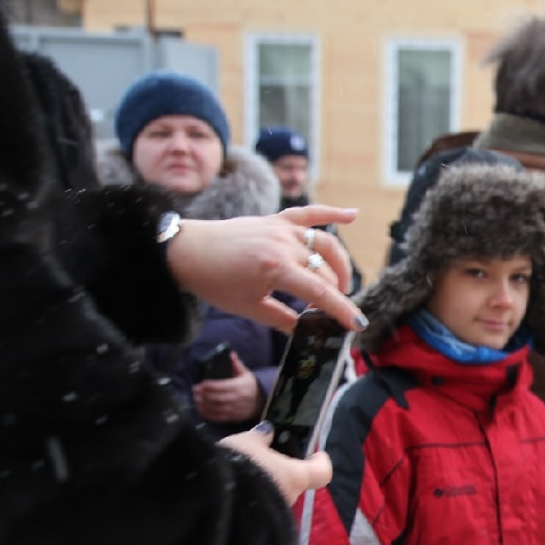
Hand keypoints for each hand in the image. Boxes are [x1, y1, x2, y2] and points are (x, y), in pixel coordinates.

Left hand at [165, 207, 364, 332]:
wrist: (187, 251)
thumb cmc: (214, 281)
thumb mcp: (249, 308)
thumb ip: (283, 320)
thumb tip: (308, 332)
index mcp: (276, 269)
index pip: (321, 294)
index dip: (342, 311)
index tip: (357, 325)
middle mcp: (284, 245)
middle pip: (326, 273)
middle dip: (335, 296)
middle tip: (332, 313)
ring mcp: (282, 229)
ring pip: (326, 246)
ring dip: (340, 266)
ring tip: (340, 285)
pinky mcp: (276, 219)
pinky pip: (310, 213)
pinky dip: (333, 212)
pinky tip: (354, 214)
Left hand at [192, 353, 262, 422]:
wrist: (262, 402)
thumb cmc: (251, 387)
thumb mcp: (246, 374)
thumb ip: (237, 365)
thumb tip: (231, 354)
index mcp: (239, 386)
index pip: (221, 386)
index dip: (209, 386)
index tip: (201, 384)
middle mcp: (237, 399)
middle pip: (216, 398)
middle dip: (203, 395)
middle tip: (195, 391)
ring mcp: (235, 409)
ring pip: (216, 408)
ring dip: (203, 404)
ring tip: (196, 399)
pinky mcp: (233, 417)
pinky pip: (218, 417)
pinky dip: (208, 414)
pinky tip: (201, 409)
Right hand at [218, 422, 332, 504]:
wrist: (208, 496)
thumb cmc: (236, 465)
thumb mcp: (246, 442)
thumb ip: (261, 437)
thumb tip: (268, 432)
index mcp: (295, 476)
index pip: (322, 472)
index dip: (320, 461)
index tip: (315, 453)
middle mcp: (290, 497)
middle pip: (295, 481)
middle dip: (283, 470)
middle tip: (264, 457)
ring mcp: (274, 514)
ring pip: (277, 494)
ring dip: (266, 484)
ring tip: (243, 470)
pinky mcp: (257, 524)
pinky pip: (261, 506)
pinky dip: (253, 496)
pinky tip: (235, 486)